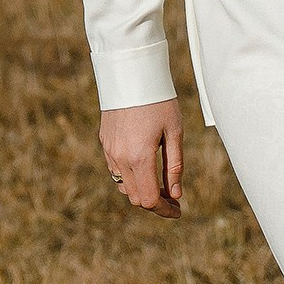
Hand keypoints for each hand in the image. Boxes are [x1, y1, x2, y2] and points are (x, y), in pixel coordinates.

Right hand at [100, 99, 181, 215]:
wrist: (130, 74)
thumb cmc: (159, 101)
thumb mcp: (174, 132)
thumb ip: (174, 166)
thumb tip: (176, 194)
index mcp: (140, 157)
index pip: (149, 200)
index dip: (164, 210)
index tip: (178, 210)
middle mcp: (121, 158)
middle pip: (135, 197)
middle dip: (154, 202)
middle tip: (173, 197)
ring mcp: (110, 150)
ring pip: (123, 186)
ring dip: (141, 190)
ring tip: (159, 182)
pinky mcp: (105, 142)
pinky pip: (115, 170)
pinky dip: (130, 176)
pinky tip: (144, 165)